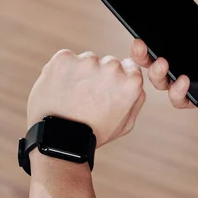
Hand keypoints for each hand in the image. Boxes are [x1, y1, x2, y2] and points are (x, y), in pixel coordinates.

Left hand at [27, 50, 145, 146]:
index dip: (119, 77)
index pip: (130, 66)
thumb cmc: (93, 133)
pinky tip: (61, 89)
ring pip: (87, 59)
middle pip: (108, 62)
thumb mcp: (126, 123)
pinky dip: (63, 70)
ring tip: (73, 95)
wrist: (60, 139)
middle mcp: (112, 68)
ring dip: (81, 72)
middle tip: (88, 96)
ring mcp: (87, 61)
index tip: (108, 88)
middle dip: (100, 74)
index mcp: (130, 82)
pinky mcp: (64, 59)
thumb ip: (137, 99)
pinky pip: (66, 59)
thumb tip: (137, 81)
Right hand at [131, 0, 197, 108]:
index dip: (141, 34)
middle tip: (139, 44)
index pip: (158, 37)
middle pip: (152, 61)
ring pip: (161, 83)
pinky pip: (181, 101)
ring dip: (154, 74)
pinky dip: (177, 92)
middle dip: (139, 55)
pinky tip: (184, 79)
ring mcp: (196, 79)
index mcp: (190, 38)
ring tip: (162, 61)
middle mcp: (189, 59)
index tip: (133, 24)